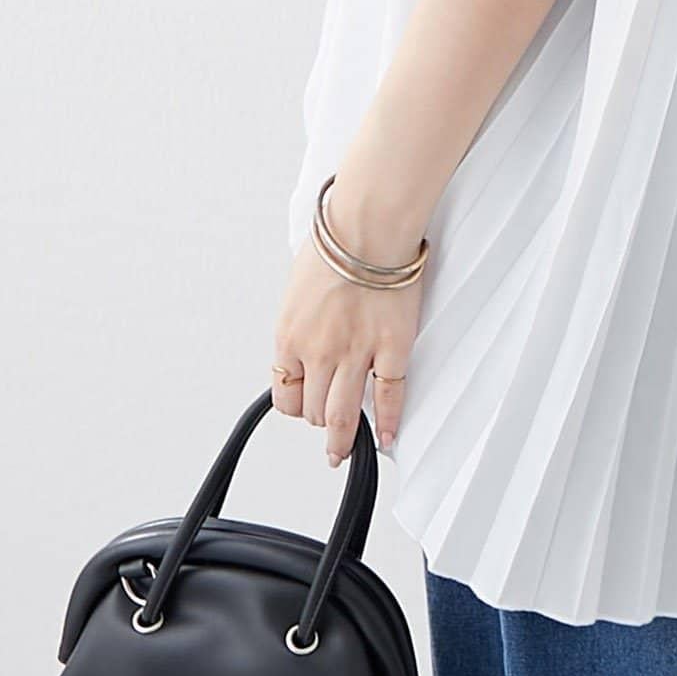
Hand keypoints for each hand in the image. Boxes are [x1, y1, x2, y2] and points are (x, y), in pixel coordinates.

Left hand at [271, 233, 421, 464]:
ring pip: (344, 414)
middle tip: (328, 428)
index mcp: (289, 336)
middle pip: (313, 409)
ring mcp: (356, 353)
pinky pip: (390, 394)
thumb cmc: (335, 240)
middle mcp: (318, 352)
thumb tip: (309, 331)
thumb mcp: (297, 284)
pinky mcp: (391, 347)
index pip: (285, 393)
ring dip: (342, 440)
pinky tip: (387, 436)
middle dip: (319, 421)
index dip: (296, 405)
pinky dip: (389, 421)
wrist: (367, 224)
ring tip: (343, 451)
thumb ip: (302, 318)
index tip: (304, 407)